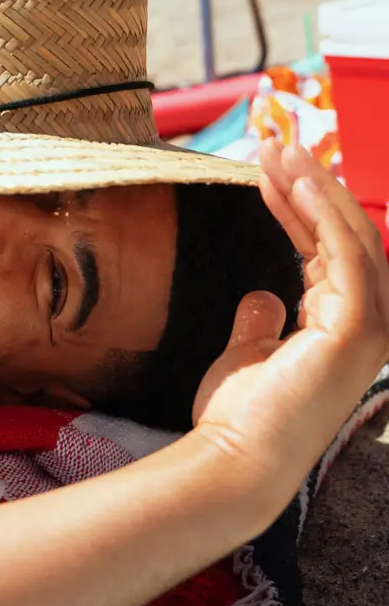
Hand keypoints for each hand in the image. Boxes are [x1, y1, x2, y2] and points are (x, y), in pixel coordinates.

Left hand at [191, 143, 388, 501]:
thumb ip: (262, 320)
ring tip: (280, 151)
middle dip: (313, 186)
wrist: (235, 459)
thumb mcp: (249, 352)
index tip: (268, 173)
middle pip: (348, 235)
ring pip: (351, 236)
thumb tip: (264, 294)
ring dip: (316, 187)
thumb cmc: (240, 416)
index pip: (329, 251)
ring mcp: (369, 328)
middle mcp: (368, 325)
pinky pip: (346, 253)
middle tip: (276, 146)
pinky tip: (297, 182)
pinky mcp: (355, 329)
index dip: (301, 208)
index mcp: (345, 329)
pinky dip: (324, 213)